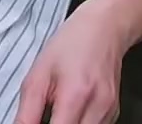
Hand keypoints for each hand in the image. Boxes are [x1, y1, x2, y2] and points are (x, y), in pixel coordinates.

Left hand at [13, 0, 129, 123]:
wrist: (105, 27)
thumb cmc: (71, 45)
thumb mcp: (38, 75)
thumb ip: (26, 114)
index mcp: (75, 96)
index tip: (35, 122)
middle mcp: (97, 107)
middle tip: (46, 116)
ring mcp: (109, 111)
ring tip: (57, 114)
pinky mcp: (114, 113)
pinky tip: (71, 112)